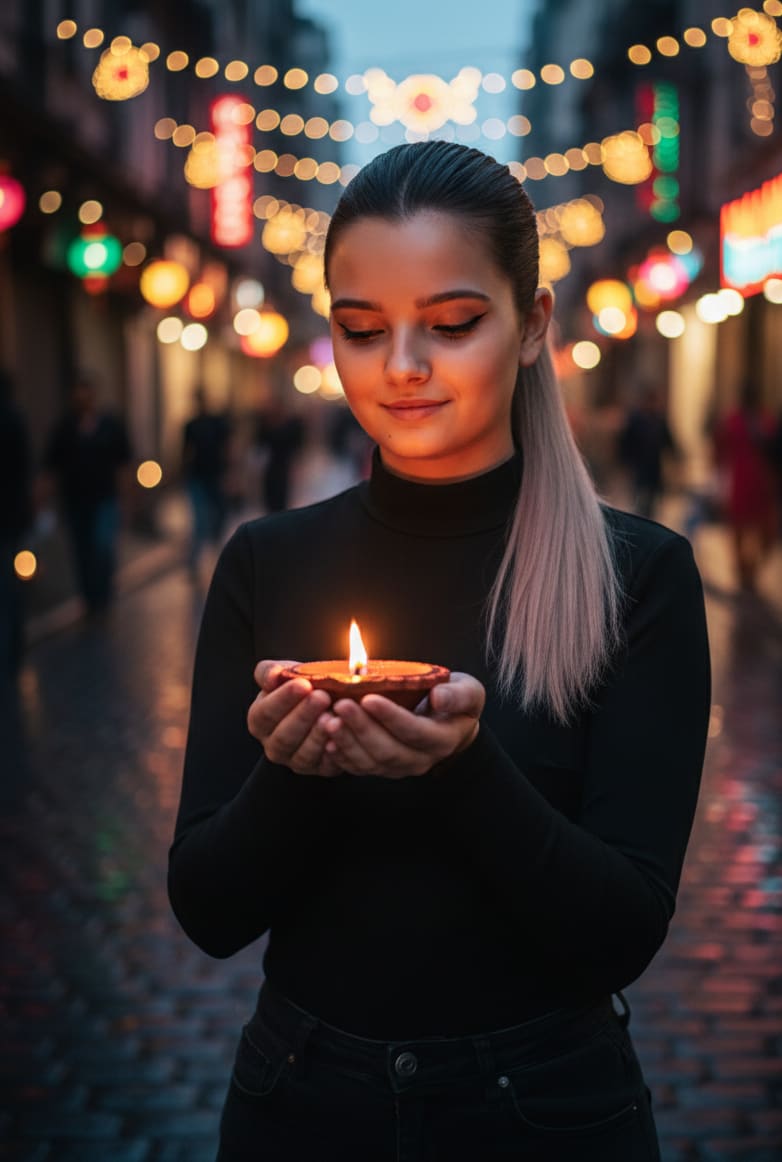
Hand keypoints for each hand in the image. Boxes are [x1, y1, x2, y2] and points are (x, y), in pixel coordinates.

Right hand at [247, 660, 341, 776]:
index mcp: (260, 721)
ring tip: (333, 715)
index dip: (283, 699)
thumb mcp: (284, 674)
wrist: (328, 702)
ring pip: (304, 753)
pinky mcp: (320, 769)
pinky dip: (334, 750)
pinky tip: (343, 733)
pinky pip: (326, 764)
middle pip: (284, 736)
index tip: (303, 684)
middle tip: (322, 696)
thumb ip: (270, 671)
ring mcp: (296, 761)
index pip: (265, 713)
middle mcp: (274, 745)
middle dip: (304, 715)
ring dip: (318, 734)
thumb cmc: (302, 687)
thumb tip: (272, 676)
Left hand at [323, 672, 484, 778]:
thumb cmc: (456, 701)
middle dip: (361, 729)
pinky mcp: (381, 768)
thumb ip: (458, 694)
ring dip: (347, 742)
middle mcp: (420, 759)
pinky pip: (358, 768)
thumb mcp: (469, 692)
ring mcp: (399, 767)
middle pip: (388, 750)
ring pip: (370, 762)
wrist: (449, 725)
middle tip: (340, 706)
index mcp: (441, 739)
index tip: (369, 697)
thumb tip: (439, 696)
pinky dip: (341, 755)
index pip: (414, 731)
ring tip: (328, 720)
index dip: (391, 717)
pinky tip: (326, 738)